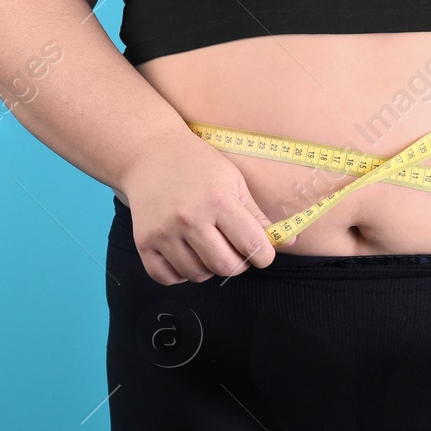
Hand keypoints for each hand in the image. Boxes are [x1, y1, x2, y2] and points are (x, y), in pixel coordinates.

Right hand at [117, 134, 290, 284]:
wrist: (150, 153)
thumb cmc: (198, 165)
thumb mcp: (234, 182)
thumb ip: (258, 216)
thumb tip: (287, 243)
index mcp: (218, 201)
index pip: (253, 246)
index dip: (264, 255)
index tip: (262, 251)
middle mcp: (190, 219)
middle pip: (226, 267)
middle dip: (238, 264)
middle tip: (235, 250)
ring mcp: (164, 232)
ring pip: (198, 275)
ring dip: (209, 268)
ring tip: (208, 248)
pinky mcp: (143, 242)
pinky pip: (167, 278)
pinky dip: (180, 274)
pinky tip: (186, 256)